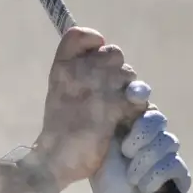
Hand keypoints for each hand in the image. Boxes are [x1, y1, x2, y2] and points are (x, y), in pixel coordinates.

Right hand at [31, 27, 148, 186]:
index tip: (95, 57)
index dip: (94, 42)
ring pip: (129, 74)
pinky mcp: (114, 107)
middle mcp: (79, 71)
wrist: (55, 158)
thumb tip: (107, 58)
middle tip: (109, 93)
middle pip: (114, 53)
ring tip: (116, 108)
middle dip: (117, 72)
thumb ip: (80, 72)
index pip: (80, 34)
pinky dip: (135, 109)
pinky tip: (123, 119)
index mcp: (62, 67)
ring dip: (128, 90)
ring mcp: (98, 88)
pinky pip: (137, 97)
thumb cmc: (60, 126)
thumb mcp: (61, 90)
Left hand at [89, 102, 191, 192]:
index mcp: (134, 127)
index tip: (132, 95)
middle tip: (126, 151)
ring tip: (131, 178)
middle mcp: (154, 137)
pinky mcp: (181, 176)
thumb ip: (108, 126)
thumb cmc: (107, 184)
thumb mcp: (101, 152)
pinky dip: (156, 176)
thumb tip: (106, 98)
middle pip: (157, 119)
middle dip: (141, 133)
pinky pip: (174, 165)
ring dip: (145, 161)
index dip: (138, 95)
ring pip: (167, 141)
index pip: (142, 102)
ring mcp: (170, 155)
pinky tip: (144, 187)